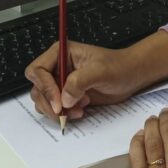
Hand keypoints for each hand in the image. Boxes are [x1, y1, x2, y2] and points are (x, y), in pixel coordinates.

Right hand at [25, 41, 144, 119]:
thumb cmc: (118, 66)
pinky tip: (80, 111)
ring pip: (43, 100)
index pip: (38, 70)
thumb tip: (64, 98)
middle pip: (37, 88)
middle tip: (64, 112)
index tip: (59, 102)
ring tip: (78, 110)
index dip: (45, 87)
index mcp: (60, 53)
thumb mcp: (101, 71)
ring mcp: (60, 82)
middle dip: (49, 103)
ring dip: (57, 111)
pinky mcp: (66, 96)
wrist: (130, 76)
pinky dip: (63, 114)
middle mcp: (57, 67)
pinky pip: (55, 108)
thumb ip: (80, 81)